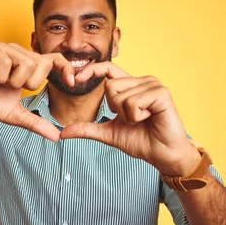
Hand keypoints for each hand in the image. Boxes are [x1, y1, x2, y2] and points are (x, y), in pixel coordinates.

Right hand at [0, 40, 74, 140]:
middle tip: (11, 88)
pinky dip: (0, 74)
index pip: (54, 60)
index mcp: (26, 66)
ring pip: (25, 62)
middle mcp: (17, 53)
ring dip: (12, 81)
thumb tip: (56, 137)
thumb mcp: (14, 115)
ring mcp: (3, 48)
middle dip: (29, 83)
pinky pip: (6, 60)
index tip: (72, 82)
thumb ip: (35, 123)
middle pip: (41, 64)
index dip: (65, 68)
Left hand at [60, 62, 200, 175]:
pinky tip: (150, 119)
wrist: (163, 155)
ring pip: (120, 95)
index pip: (107, 69)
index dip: (91, 70)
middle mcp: (142, 81)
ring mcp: (153, 85)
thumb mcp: (108, 134)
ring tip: (143, 120)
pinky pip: (133, 102)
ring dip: (127, 116)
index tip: (75, 79)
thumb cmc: (141, 142)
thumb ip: (87, 129)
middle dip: (116, 110)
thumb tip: (62, 132)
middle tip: (133, 119)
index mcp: (131, 86)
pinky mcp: (161, 93)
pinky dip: (136, 116)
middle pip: (110, 87)